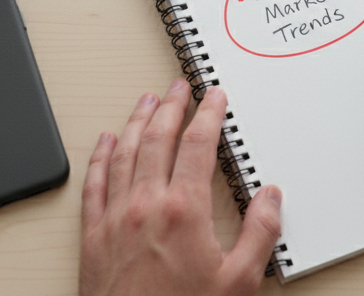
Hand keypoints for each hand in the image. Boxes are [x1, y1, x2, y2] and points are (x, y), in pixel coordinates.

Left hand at [79, 80, 282, 295]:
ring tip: (146, 101)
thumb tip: (270, 197)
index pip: (198, 145)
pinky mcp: (92, 237)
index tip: (214, 98)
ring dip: (135, 121)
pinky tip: (103, 143)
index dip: (208, 115)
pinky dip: (99, 157)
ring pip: (123, 153)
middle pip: (157, 138)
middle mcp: (145, 205)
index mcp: (184, 210)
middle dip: (171, 107)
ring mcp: (114, 219)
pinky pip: (93, 184)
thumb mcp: (239, 282)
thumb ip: (260, 234)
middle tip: (179, 87)